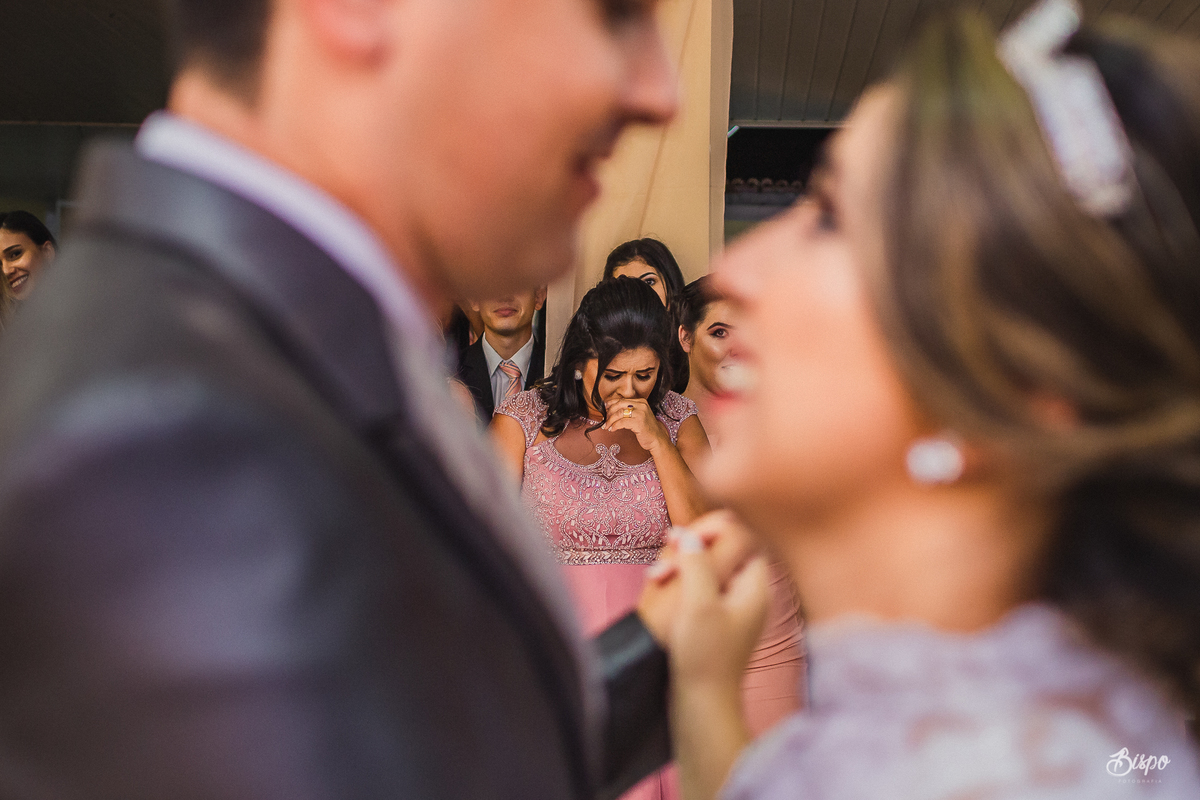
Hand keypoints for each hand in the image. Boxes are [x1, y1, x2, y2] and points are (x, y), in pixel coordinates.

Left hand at [603, 396, 668, 453]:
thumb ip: (629, 410)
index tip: (605, 408)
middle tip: (605, 419)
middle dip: (609, 412)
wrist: (657, 438)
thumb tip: (611, 409)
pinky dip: (615, 426)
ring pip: (619, 413)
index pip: (622, 400)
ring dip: (610, 420)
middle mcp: (641, 405)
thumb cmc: (646, 428)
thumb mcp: (639, 415)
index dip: (611, 404)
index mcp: (641, 401)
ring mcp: (640, 413)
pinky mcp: (638, 423)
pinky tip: (612, 429)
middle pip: (619, 405)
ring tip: (607, 426)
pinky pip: (621, 422)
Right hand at [637, 511, 758, 644]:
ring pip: (709, 564)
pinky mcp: (718, 615)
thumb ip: (698, 564)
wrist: (702, 702)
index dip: (712, 530)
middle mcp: (749, 591)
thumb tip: (690, 535)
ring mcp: (734, 604)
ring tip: (656, 577)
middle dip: (691, 547)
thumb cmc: (703, 657)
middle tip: (665, 558)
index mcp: (755, 585)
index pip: (743, 534)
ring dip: (681, 563)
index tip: (682, 540)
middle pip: (724, 547)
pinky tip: (660, 586)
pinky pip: (701, 583)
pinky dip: (681, 580)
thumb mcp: (699, 605)